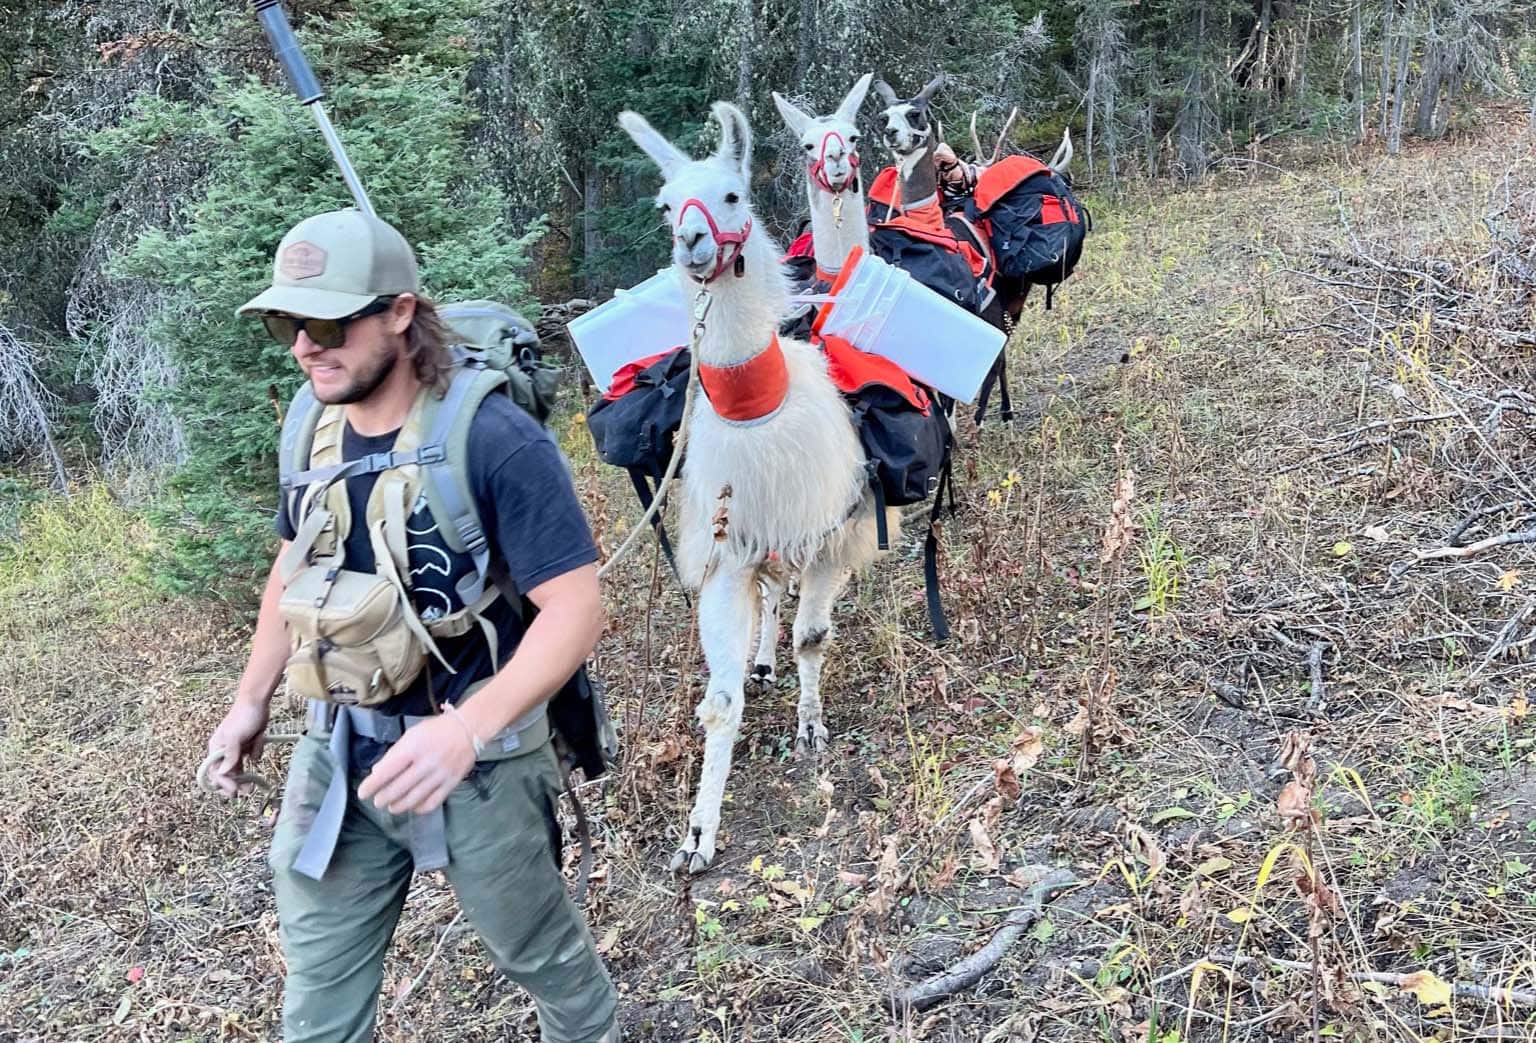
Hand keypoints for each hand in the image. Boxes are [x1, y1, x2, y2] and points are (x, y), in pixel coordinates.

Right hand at [206, 697, 270, 796]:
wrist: (258, 702)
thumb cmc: (243, 717)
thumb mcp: (235, 737)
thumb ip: (230, 755)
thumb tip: (223, 773)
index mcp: (216, 748)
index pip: (215, 771)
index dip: (223, 783)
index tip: (234, 791)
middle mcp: (225, 750)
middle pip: (226, 773)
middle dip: (233, 784)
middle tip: (244, 793)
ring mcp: (238, 748)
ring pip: (239, 768)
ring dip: (244, 778)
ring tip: (251, 788)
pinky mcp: (250, 744)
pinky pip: (252, 756)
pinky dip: (256, 754)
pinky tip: (258, 742)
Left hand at [357, 715, 476, 814]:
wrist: (469, 730)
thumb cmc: (437, 730)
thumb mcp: (412, 734)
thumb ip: (394, 753)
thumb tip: (377, 772)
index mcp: (414, 748)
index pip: (387, 771)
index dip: (372, 785)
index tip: (363, 793)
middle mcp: (426, 763)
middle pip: (398, 788)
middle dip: (383, 798)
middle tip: (377, 801)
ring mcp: (440, 775)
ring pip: (414, 799)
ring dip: (398, 806)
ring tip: (392, 806)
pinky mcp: (451, 783)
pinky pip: (432, 802)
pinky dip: (419, 808)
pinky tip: (413, 807)